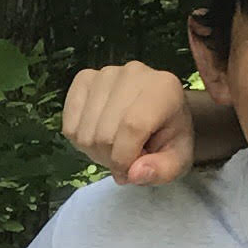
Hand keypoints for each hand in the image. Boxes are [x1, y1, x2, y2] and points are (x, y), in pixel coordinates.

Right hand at [63, 61, 200, 183]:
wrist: (161, 110)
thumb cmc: (170, 135)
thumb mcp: (178, 160)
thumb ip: (161, 171)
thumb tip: (133, 174)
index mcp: (164, 89)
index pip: (132, 126)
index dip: (124, 158)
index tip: (129, 173)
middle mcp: (133, 73)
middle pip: (104, 133)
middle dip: (111, 158)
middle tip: (125, 159)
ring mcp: (105, 74)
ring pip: (84, 132)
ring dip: (95, 151)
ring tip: (114, 146)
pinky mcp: (84, 79)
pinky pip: (69, 124)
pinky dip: (80, 140)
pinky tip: (98, 135)